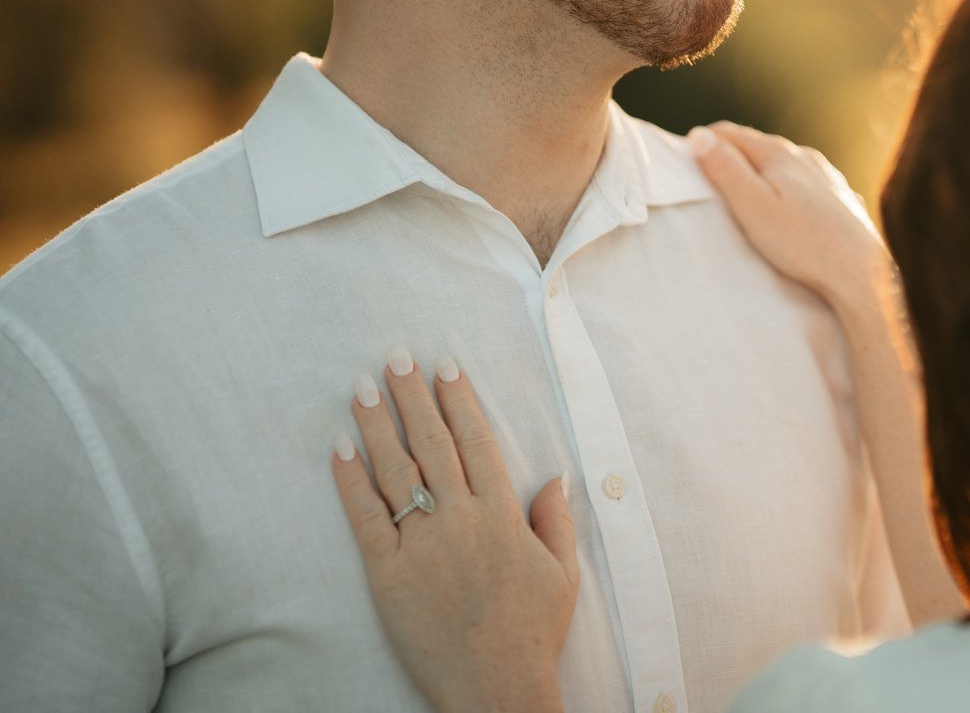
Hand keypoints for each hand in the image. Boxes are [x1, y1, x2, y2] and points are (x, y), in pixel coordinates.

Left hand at [331, 353, 575, 712]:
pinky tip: (339, 448)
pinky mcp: (388, 574)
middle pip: (433, 443)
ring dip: (378, 425)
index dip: (459, 400)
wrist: (495, 687)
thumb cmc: (532, 632)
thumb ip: (555, 521)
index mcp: (503, 514)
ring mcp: (422, 544)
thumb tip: (554, 478)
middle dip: (413, 396)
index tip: (445, 367)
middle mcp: (461, 519)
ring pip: (396, 470)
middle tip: (396, 357)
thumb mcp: (562, 573)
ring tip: (363, 388)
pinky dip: (350, 481)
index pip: (477, 440)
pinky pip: (365, 518)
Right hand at [688, 121, 890, 310]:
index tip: (684, 157)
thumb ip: (726, 170)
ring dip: (762, 171)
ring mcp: (827, 177)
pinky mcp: (840, 199)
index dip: (704, 142)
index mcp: (778, 154)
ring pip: (784, 165)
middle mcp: (805, 157)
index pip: (730, 134)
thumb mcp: (752, 206)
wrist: (860, 272)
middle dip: (732, 155)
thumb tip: (701, 136)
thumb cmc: (801, 243)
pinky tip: (788, 201)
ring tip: (745, 189)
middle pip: (758, 146)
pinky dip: (787, 187)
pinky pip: (805, 184)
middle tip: (708, 174)